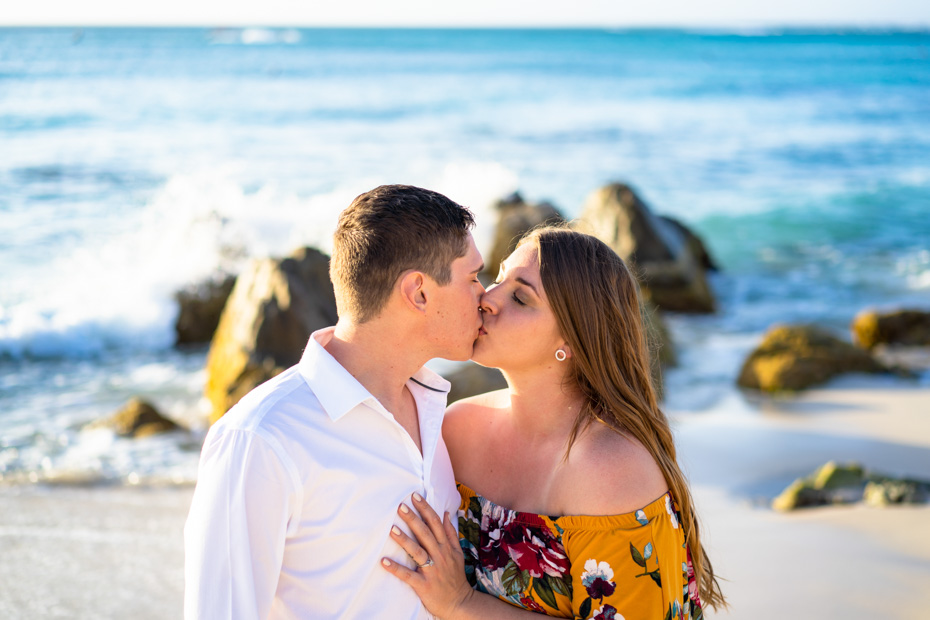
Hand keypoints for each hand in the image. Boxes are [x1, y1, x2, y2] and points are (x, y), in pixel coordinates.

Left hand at [381, 492, 473, 619]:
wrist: (459, 603)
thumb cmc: (455, 576)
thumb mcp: (457, 553)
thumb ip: (450, 533)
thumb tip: (446, 513)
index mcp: (446, 547)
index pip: (435, 523)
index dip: (425, 509)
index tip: (415, 496)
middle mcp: (440, 555)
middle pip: (426, 534)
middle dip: (413, 519)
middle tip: (401, 506)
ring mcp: (432, 570)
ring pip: (417, 552)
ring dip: (404, 541)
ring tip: (392, 530)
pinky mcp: (424, 585)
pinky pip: (408, 576)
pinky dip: (396, 569)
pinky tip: (384, 562)